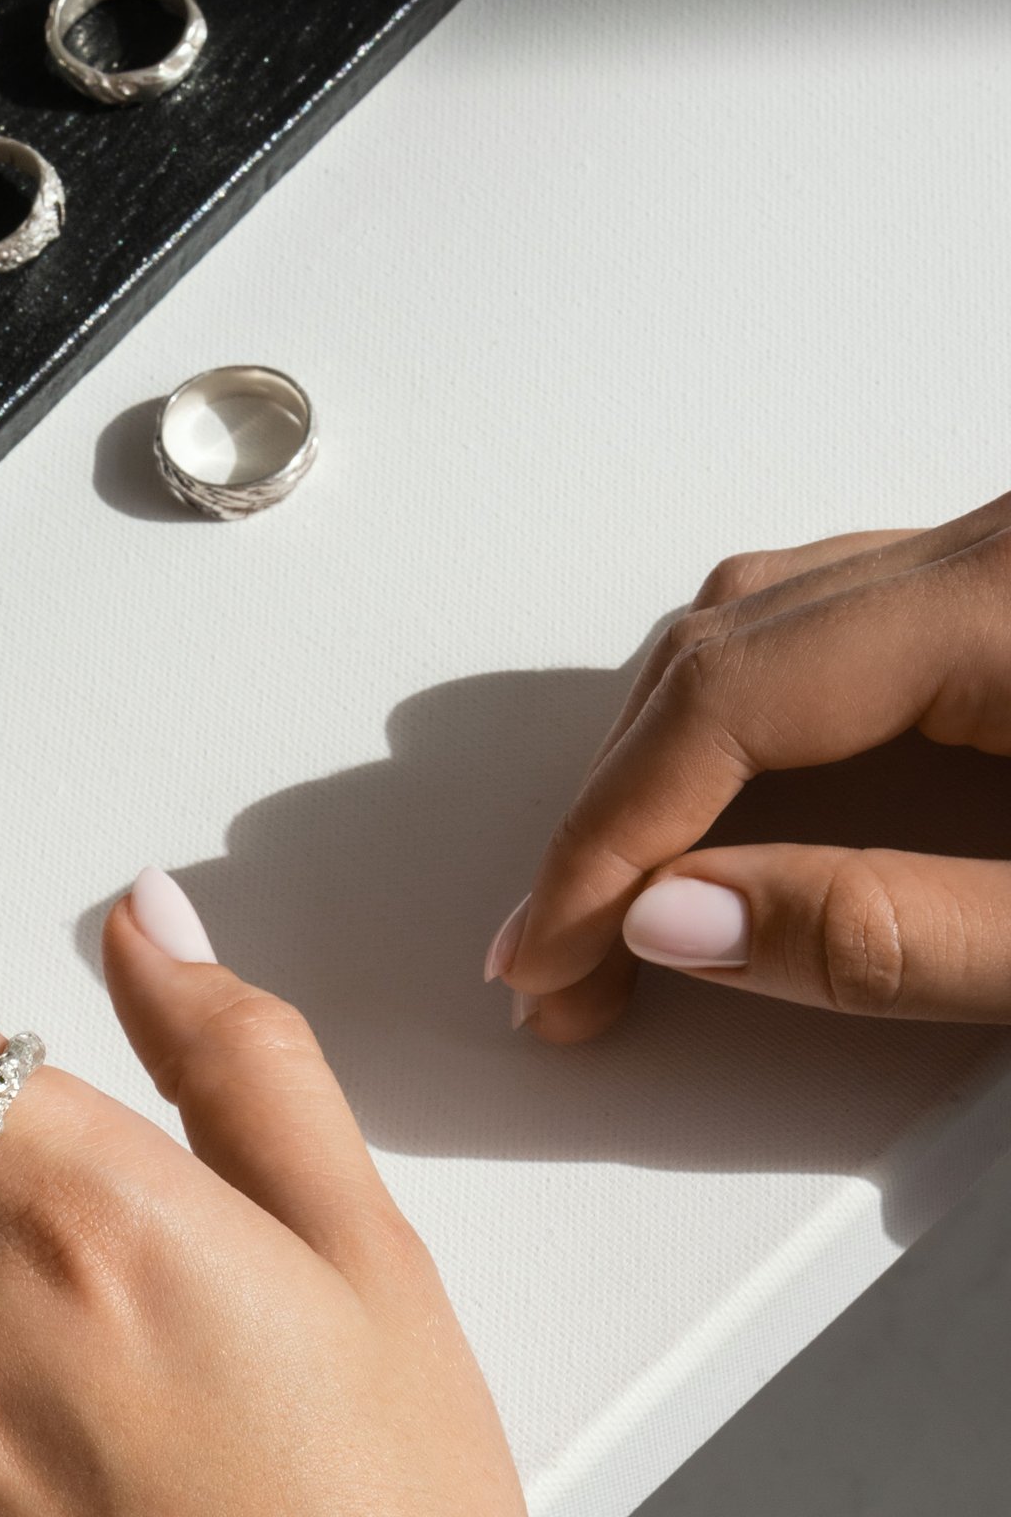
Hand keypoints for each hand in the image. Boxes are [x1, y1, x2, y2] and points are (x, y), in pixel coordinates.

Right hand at [488, 494, 1010, 1041]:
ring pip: (764, 631)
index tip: (550, 959)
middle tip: (565, 966)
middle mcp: (991, 550)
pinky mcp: (1007, 599)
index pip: (730, 701)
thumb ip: (892, 933)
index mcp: (1004, 603)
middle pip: (722, 652)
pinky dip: (747, 727)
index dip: (609, 841)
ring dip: (665, 764)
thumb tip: (679, 922)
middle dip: (614, 818)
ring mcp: (998, 562)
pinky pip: (833, 634)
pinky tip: (728, 817)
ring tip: (622, 907)